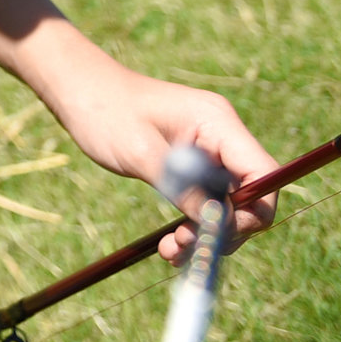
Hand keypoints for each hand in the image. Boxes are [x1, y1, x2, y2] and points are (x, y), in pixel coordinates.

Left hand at [46, 57, 280, 259]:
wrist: (76, 90)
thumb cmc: (103, 111)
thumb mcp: (141, 154)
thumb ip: (182, 187)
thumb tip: (219, 225)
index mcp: (217, 122)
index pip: (264, 174)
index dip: (254, 212)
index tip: (218, 236)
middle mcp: (222, 136)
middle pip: (250, 196)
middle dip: (224, 230)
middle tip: (182, 249)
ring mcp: (210, 151)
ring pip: (228, 206)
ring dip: (205, 234)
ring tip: (169, 251)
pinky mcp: (194, 164)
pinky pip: (207, 202)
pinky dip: (193, 224)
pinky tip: (169, 244)